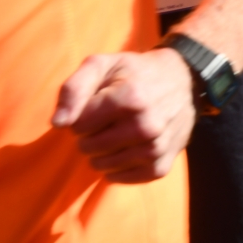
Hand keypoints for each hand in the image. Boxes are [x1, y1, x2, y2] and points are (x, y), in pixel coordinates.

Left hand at [52, 48, 196, 182]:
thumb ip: (74, 88)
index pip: (78, 125)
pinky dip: (116, 170)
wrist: (185, 81)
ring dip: (101, 153)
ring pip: (102, 165)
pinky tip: (123, 152)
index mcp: (129, 98)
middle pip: (88, 147)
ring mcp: (155, 148)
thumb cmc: (136, 72)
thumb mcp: (102, 65)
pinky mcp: (161, 165)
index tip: (96, 105)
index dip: (82, 115)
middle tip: (107, 120)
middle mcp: (146, 126)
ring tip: (114, 134)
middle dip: (90, 134)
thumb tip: (58, 124)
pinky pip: (123, 178)